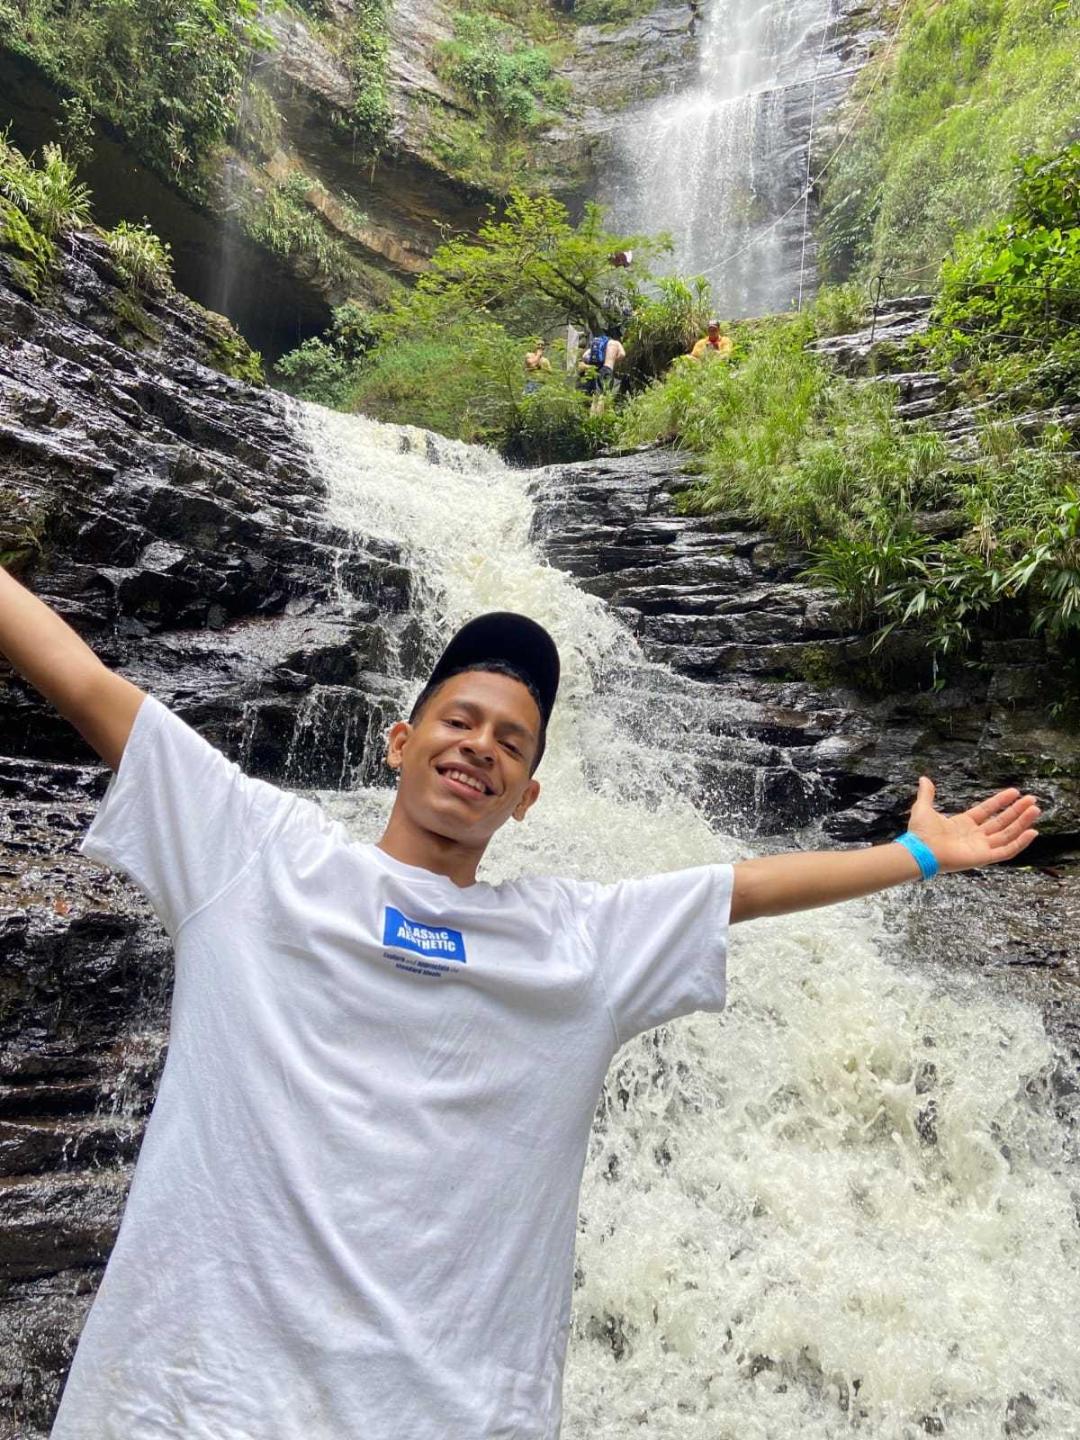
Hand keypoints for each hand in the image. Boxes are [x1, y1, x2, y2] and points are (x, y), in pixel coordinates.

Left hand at [908, 777, 1040, 872]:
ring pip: (1007, 834)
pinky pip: (1006, 851)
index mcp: (963, 824)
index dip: (1001, 801)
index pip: (987, 810)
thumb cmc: (921, 833)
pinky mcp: (984, 858)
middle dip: (1017, 811)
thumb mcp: (924, 808)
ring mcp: (981, 847)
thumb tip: (924, 779)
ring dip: (1022, 823)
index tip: (1015, 792)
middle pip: (1001, 822)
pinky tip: (1032, 832)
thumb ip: (927, 794)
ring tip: (1035, 810)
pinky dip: (1020, 843)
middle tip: (1032, 800)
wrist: (920, 851)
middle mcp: (974, 836)